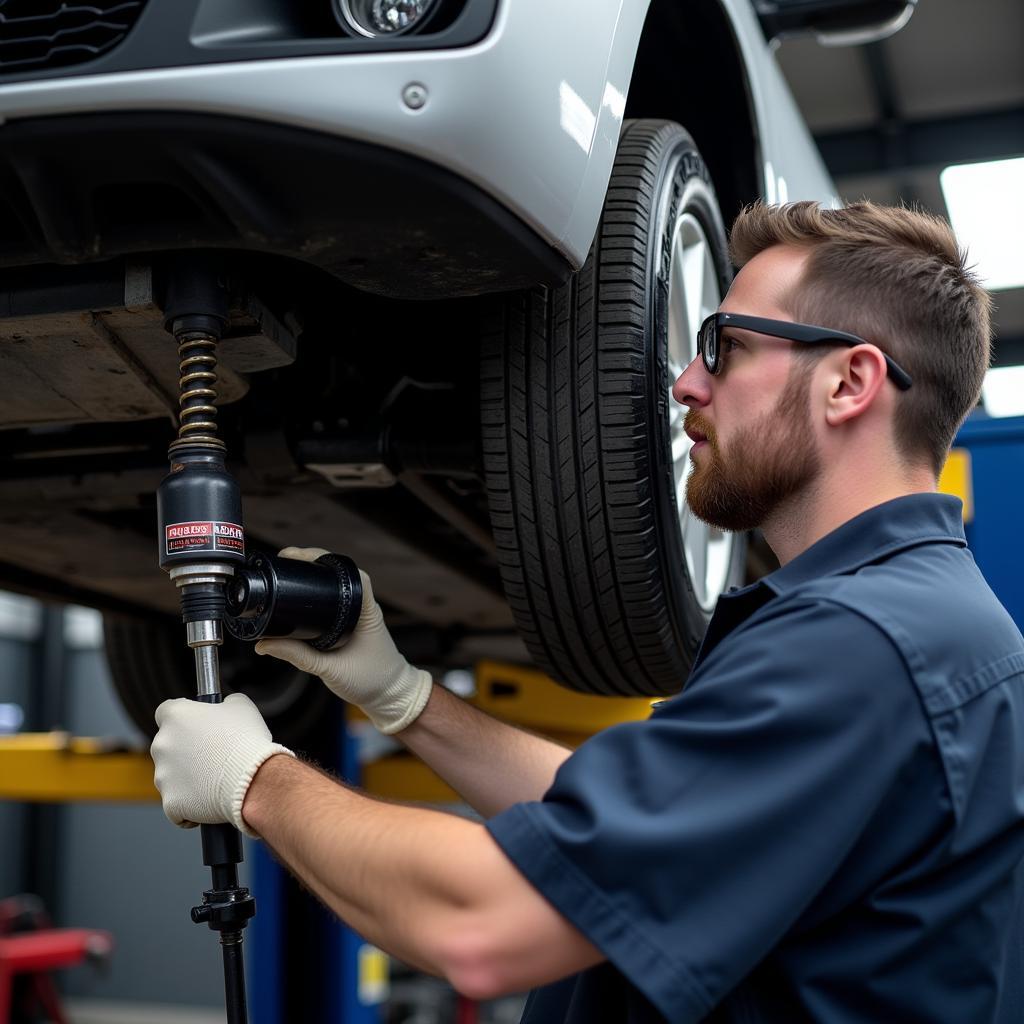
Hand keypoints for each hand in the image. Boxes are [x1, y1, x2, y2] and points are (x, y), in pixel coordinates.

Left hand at [151, 692, 293, 835]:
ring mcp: (162, 775)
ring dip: (188, 778)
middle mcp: (162, 743)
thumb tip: (223, 708)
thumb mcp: (241, 706)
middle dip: (185, 751)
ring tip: (216, 780)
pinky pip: (176, 805)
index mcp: (176, 715)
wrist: (253, 779)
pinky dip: (190, 805)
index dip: (183, 719)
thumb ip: (224, 704)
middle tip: (212, 756)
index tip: (197, 726)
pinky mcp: (170, 803)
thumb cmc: (247, 740)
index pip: (166, 712)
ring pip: (171, 776)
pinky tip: (210, 800)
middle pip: (168, 746)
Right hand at [255, 548, 433, 733]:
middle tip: (286, 559)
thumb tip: (265, 645)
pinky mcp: (352, 625)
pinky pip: (335, 602)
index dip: (325, 560)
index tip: (299, 557)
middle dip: (312, 563)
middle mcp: (364, 608)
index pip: (353, 574)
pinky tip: (301, 595)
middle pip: (339, 574)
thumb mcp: (329, 669)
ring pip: (336, 587)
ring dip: (314, 577)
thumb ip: (297, 657)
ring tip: (288, 570)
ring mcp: (359, 615)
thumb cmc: (371, 682)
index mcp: (366, 612)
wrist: (390, 697)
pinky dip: (317, 595)